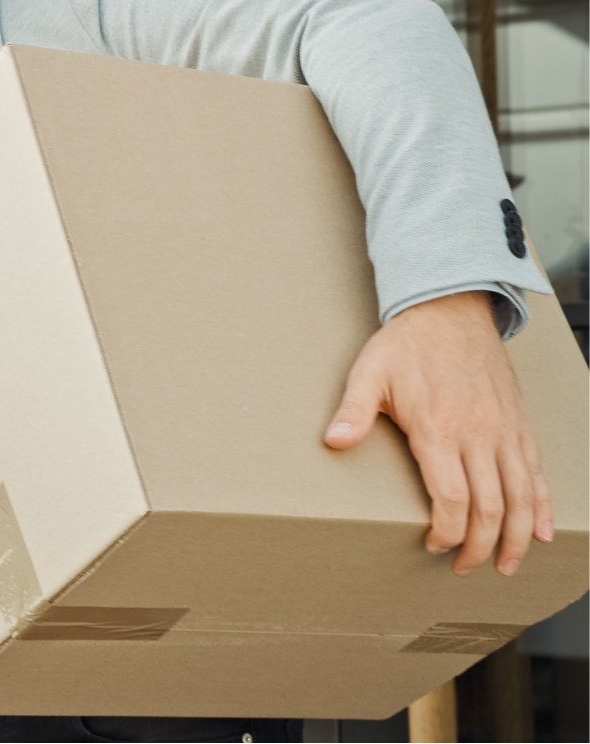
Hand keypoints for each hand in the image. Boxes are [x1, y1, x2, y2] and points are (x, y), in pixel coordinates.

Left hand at [325, 291, 551, 575]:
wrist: (450, 310)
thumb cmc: (406, 344)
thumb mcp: (369, 373)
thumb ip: (353, 411)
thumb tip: (334, 441)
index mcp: (439, 429)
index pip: (452, 497)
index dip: (447, 531)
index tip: (433, 547)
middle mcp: (478, 435)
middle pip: (491, 506)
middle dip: (480, 546)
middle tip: (465, 569)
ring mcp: (504, 430)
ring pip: (522, 495)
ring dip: (517, 537)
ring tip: (505, 565)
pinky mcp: (519, 425)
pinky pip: (537, 472)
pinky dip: (543, 505)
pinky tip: (542, 531)